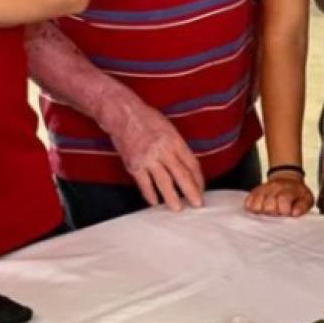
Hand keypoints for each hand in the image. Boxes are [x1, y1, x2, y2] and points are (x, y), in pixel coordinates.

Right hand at [101, 94, 204, 211]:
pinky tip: (155, 202)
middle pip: (181, 175)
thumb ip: (177, 146)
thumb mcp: (168, 128)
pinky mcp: (134, 165)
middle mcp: (163, 150)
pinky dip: (150, 194)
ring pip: (163, 182)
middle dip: (191, 191)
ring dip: (172, 197)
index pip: (191, 163)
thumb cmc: (145, 118)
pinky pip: (144, 184)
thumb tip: (186, 165)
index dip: (198, 178)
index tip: (201, 188)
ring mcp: (148, 158)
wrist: (122, 114)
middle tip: (197, 204)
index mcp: (174, 140)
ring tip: (177, 208)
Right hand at [245, 173, 314, 217]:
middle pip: (268, 206)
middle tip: (277, 212)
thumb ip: (303, 206)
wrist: (287, 179)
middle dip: (273, 213)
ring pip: (256, 205)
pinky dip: (252, 208)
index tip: (287, 213)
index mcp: (288, 189)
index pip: (283, 201)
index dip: (285, 211)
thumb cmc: (297, 193)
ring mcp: (263, 189)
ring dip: (262, 211)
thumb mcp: (307, 198)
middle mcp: (274, 187)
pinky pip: (248, 203)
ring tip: (268, 211)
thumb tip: (294, 213)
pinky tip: (260, 209)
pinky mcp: (254, 192)